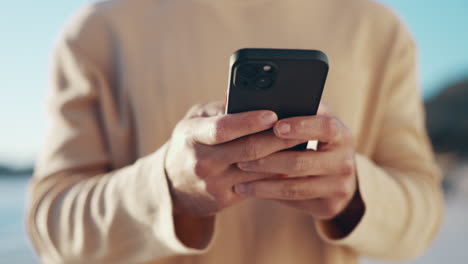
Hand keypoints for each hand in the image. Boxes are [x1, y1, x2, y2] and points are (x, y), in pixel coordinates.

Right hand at [165, 101, 304, 216]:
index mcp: (192, 135)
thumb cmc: (190, 142)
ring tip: (303, 144)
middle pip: (248, 150)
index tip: (273, 114)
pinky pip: (256, 186)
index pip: (223, 128)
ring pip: (257, 170)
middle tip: (302, 128)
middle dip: (278, 138)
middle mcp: (201, 161)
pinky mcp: (224, 199)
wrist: (172, 182)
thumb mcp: (196, 120)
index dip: (249, 121)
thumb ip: (220, 108)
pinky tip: (291, 164)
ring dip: (283, 158)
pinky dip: (275, 175)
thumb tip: (249, 95)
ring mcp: (212, 183)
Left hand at [234, 103, 363, 222]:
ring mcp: (339, 187)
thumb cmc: (315, 140)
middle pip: (302, 162)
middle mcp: (345, 161)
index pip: (325, 127)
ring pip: (294, 187)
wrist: (337, 176)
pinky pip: (294, 201)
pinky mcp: (329, 206)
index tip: (276, 126)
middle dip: (267, 160)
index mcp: (342, 135)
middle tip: (240, 158)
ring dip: (263, 183)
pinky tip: (251, 189)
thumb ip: (293, 110)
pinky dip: (270, 195)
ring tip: (239, 179)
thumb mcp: (312, 123)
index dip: (301, 126)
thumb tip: (247, 99)